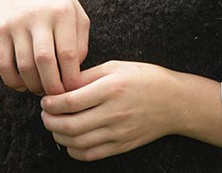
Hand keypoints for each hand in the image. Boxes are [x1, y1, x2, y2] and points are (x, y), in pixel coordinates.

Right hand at [0, 0, 89, 94]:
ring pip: (23, 65)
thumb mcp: (77, 14)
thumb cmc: (58, 0)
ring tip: (42, 90)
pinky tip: (23, 85)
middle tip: (58, 97)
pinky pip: (3, 63)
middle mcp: (38, 17)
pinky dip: (12, 80)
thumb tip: (73, 73)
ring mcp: (16, 23)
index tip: (75, 91)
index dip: (71, 78)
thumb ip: (80, 43)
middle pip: (44, 62)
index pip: (68, 54)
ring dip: (33, 85)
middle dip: (53, 86)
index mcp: (62, 13)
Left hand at [40, 61, 181, 160]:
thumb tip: (61, 86)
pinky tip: (70, 141)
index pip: (69, 101)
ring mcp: (118, 132)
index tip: (46, 100)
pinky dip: (73, 151)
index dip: (50, 103)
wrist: (175, 102)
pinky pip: (90, 155)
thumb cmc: (146, 78)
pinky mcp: (122, 145)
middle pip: (69, 125)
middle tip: (45, 114)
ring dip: (58, 136)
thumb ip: (88, 76)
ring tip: (55, 126)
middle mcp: (114, 112)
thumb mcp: (117, 66)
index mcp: (111, 88)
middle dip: (49, 121)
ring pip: (76, 142)